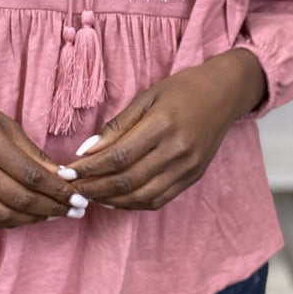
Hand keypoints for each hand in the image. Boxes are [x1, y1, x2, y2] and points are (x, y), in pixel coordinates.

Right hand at [0, 51, 81, 228]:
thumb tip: (63, 178)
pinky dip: (8, 222)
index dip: (59, 192)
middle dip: (53, 209)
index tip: (79, 198)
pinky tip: (26, 216)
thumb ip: (34, 154)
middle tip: (75, 211)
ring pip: (3, 216)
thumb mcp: (7, 123)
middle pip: (20, 200)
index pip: (32, 176)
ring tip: (54, 215)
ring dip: (33, 220)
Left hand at [68, 49, 266, 211]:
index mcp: (163, 124)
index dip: (89, 168)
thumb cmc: (182, 89)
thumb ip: (118, 125)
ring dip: (111, 200)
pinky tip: (115, 199)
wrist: (224, 93)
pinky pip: (159, 199)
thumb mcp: (147, 96)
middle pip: (128, 180)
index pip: (118, 156)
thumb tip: (87, 150)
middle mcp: (177, 150)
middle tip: (72, 188)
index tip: (68, 172)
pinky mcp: (193, 178)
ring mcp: (188, 167)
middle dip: (94, 187)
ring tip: (89, 195)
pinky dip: (133, 204)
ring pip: (142, 196)